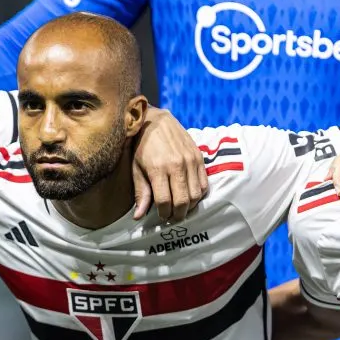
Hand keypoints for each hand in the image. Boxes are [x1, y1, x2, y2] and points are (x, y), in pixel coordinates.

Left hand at [132, 107, 207, 221]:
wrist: (156, 121)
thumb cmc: (142, 146)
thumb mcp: (136, 168)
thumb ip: (141, 193)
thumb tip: (139, 217)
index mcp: (158, 169)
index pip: (165, 201)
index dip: (163, 213)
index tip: (161, 216)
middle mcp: (177, 165)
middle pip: (182, 201)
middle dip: (177, 215)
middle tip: (172, 218)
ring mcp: (191, 161)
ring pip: (196, 195)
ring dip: (189, 207)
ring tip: (180, 209)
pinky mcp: (199, 158)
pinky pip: (204, 184)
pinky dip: (198, 195)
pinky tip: (189, 196)